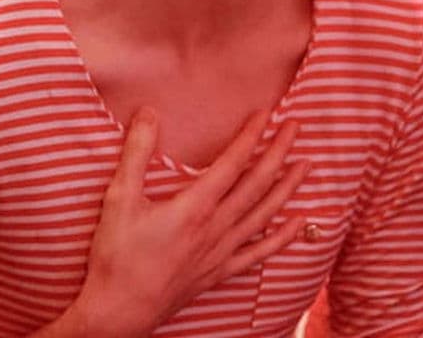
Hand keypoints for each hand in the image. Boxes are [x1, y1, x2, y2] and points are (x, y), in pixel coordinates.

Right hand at [39, 108, 310, 337]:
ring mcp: (222, 250)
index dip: (251, 136)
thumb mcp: (119, 199)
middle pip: (257, 183)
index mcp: (195, 207)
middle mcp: (216, 226)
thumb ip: (136, 153)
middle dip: (279, 151)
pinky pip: (260, 252)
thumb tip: (148, 112)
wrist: (119, 310)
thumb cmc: (116, 256)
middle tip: (296, 127)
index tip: (266, 114)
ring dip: (288, 187)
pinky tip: (300, 223)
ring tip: (305, 165)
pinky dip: (283, 237)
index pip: (232, 162)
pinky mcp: (221, 270)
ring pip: (265, 213)